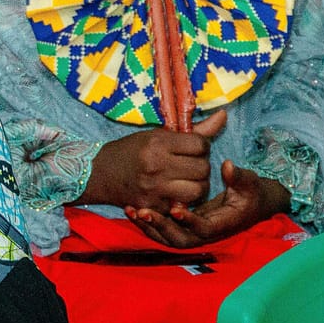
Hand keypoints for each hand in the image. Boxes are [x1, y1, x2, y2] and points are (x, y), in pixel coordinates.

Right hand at [83, 110, 228, 214]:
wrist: (99, 174)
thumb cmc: (131, 151)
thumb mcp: (157, 135)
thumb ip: (193, 131)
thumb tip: (224, 116)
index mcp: (157, 144)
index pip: (200, 145)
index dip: (201, 147)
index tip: (192, 149)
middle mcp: (156, 166)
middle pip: (203, 169)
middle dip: (202, 167)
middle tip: (191, 166)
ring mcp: (154, 189)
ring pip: (198, 190)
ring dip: (197, 186)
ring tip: (187, 180)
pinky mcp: (152, 206)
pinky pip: (183, 205)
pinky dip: (183, 200)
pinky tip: (174, 192)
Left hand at [127, 159, 291, 247]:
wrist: (252, 203)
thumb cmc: (251, 192)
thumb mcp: (249, 183)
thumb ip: (238, 176)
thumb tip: (228, 166)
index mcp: (222, 224)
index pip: (203, 229)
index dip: (189, 221)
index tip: (175, 208)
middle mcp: (206, 233)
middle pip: (180, 239)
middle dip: (161, 227)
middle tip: (144, 212)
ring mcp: (192, 232)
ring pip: (167, 238)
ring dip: (150, 227)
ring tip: (133, 211)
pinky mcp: (183, 227)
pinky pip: (163, 230)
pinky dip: (148, 223)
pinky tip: (132, 209)